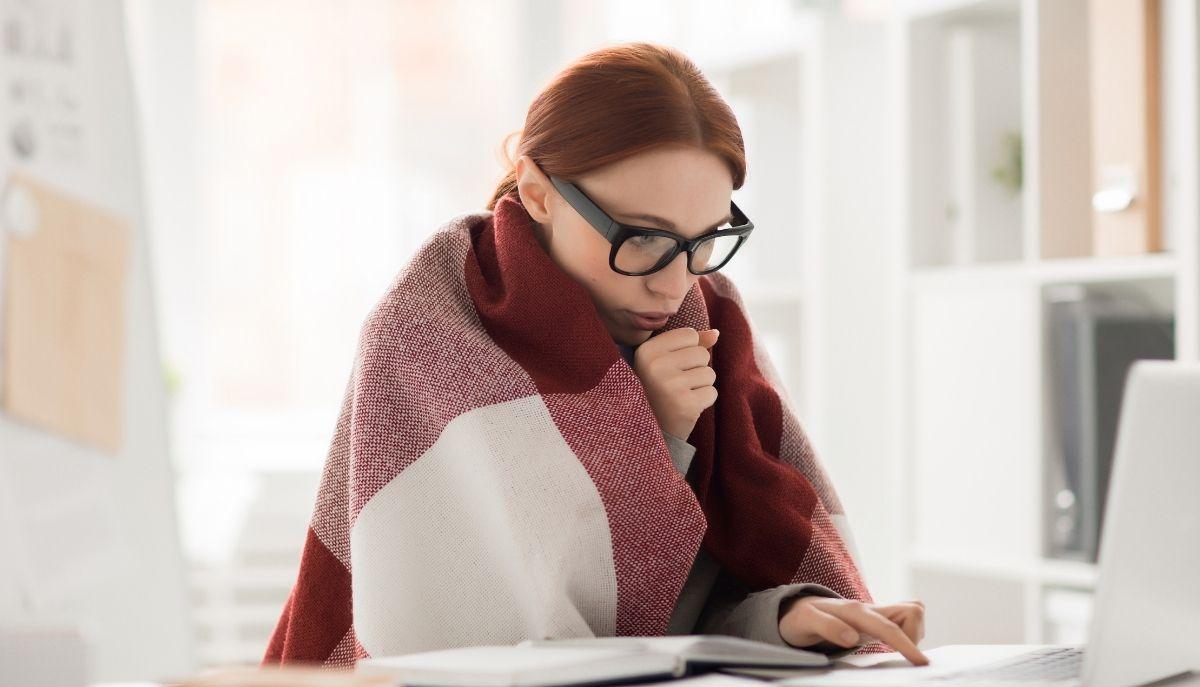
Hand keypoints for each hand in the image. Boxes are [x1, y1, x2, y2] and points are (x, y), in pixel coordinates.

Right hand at [632, 327, 719, 439]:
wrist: (645, 431)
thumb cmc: (657, 391)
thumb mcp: (664, 362)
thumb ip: (689, 344)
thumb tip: (716, 333)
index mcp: (646, 351)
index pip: (689, 335)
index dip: (687, 351)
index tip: (670, 367)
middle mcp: (655, 366)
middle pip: (701, 353)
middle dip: (696, 369)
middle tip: (675, 385)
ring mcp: (670, 386)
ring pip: (709, 373)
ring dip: (700, 386)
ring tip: (680, 396)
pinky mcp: (685, 405)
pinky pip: (712, 392)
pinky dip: (704, 401)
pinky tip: (686, 407)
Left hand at [778, 596, 927, 665]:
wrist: (797, 609)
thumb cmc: (800, 618)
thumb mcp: (806, 622)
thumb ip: (828, 627)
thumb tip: (852, 637)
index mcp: (855, 611)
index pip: (889, 627)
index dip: (907, 644)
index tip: (921, 662)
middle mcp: (869, 608)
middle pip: (913, 611)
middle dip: (915, 636)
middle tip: (897, 655)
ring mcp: (875, 613)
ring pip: (912, 614)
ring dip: (912, 634)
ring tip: (891, 649)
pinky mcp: (877, 620)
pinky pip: (905, 622)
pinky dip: (907, 634)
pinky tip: (891, 646)